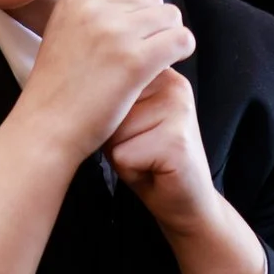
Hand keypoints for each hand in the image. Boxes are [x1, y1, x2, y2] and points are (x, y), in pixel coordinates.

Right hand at [21, 0, 194, 162]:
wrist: (46, 127)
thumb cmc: (57, 88)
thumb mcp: (63, 31)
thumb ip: (93, 9)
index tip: (136, 16)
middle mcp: (95, 8)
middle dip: (153, 22)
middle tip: (139, 49)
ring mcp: (115, 33)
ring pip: (171, 16)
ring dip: (167, 37)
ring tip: (150, 60)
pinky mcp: (135, 60)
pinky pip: (181, 39)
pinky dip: (181, 51)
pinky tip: (163, 66)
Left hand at [108, 68, 218, 232]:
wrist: (186, 201)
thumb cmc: (149, 160)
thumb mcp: (125, 118)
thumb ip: (113, 96)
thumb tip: (86, 91)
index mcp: (158, 72)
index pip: (106, 79)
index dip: (105, 112)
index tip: (130, 128)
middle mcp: (173, 83)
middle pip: (107, 103)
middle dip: (111, 133)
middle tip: (138, 146)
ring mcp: (179, 109)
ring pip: (112, 129)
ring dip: (119, 152)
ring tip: (143, 157)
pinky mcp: (177, 140)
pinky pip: (123, 154)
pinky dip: (128, 169)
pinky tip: (151, 169)